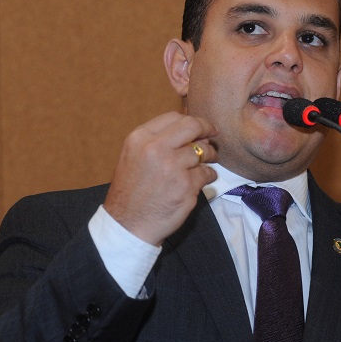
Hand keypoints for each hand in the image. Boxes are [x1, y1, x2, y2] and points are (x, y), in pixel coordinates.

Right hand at [104, 112, 217, 245]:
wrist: (127, 224)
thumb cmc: (131, 191)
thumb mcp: (133, 156)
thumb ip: (156, 140)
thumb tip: (189, 129)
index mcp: (140, 138)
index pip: (174, 117)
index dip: (191, 121)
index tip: (200, 128)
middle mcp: (156, 149)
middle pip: (192, 126)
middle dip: (207, 130)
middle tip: (213, 137)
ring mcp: (172, 167)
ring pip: (203, 151)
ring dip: (210, 156)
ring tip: (206, 163)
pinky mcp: (186, 186)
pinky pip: (207, 173)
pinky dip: (209, 176)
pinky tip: (202, 180)